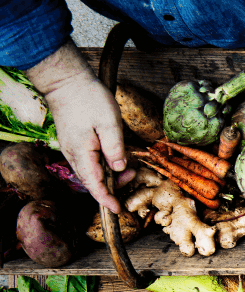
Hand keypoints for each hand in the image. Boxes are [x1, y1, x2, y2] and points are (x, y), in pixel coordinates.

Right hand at [27, 42, 132, 212]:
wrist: (66, 81)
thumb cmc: (88, 98)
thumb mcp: (109, 122)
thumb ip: (115, 148)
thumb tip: (118, 169)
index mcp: (81, 152)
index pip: (94, 185)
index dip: (107, 199)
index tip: (118, 210)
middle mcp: (73, 154)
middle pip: (93, 181)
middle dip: (113, 186)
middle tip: (133, 174)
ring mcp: (71, 149)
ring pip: (91, 172)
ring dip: (109, 175)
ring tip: (128, 166)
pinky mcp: (74, 143)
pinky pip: (88, 162)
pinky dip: (102, 165)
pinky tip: (114, 159)